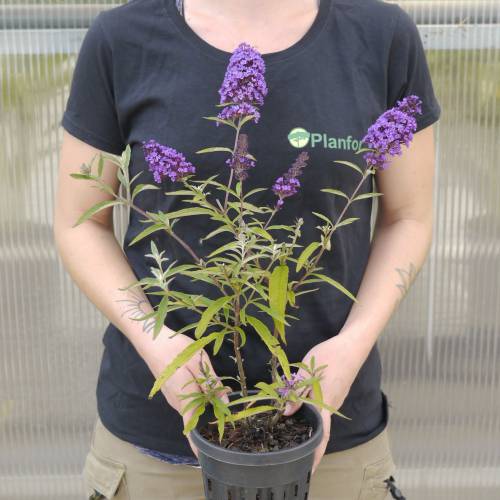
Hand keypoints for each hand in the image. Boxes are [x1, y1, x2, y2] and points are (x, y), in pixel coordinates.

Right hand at [140, 326, 229, 457]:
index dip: (196, 445)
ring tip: (219, 410)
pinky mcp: (171, 390)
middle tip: (224, 426)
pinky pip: (186, 401)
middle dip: (206, 425)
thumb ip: (212, 382)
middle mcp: (176, 402)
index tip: (203, 457)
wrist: (152, 341)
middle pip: (193, 419)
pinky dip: (196, 402)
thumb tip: (224, 400)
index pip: (190, 428)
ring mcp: (172, 397)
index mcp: (183, 397)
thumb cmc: (176, 350)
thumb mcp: (199, 362)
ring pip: (190, 409)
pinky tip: (206, 394)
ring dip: (202, 411)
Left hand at [283, 332, 367, 473]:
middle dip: (308, 441)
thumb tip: (286, 414)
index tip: (308, 470)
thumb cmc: (330, 355)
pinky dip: (312, 411)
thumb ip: (297, 391)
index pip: (322, 435)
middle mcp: (333, 405)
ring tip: (292, 429)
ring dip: (309, 423)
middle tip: (292, 450)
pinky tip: (301, 408)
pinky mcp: (335, 393)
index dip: (315, 454)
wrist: (351, 345)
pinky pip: (323, 407)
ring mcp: (335, 399)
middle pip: (321, 429)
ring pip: (321, 416)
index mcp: (326, 402)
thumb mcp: (308, 370)